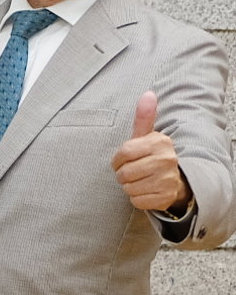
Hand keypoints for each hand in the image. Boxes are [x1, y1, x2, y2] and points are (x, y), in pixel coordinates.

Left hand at [112, 91, 190, 212]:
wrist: (176, 180)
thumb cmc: (153, 156)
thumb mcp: (147, 136)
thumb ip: (144, 117)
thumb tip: (148, 94)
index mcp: (160, 142)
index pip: (123, 153)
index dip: (117, 160)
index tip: (124, 160)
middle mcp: (167, 159)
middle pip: (124, 172)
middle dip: (123, 174)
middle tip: (133, 172)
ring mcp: (168, 179)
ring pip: (129, 188)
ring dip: (130, 186)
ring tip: (141, 180)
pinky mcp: (165, 197)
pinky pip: (136, 200)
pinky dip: (137, 198)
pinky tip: (146, 191)